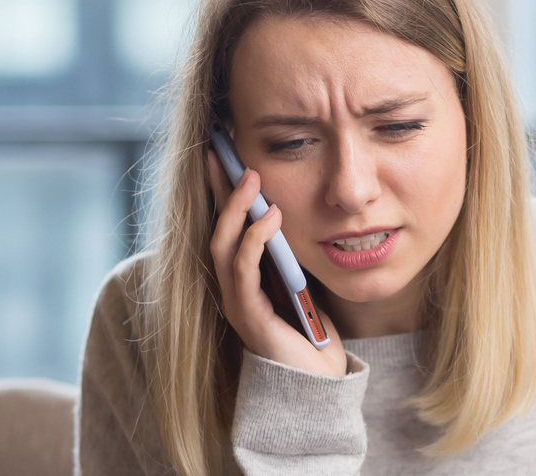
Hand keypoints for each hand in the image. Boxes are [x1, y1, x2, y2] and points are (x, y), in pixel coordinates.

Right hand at [207, 150, 346, 376]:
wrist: (322, 382)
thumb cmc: (314, 330)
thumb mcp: (303, 278)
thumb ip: (292, 250)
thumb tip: (295, 206)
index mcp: (243, 278)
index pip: (225, 227)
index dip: (219, 191)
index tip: (221, 153)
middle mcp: (231, 289)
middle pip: (214, 230)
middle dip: (219, 191)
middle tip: (227, 154)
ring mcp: (236, 304)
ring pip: (222, 247)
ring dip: (235, 209)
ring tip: (252, 179)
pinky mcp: (249, 317)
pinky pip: (244, 270)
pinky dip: (255, 240)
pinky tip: (271, 218)